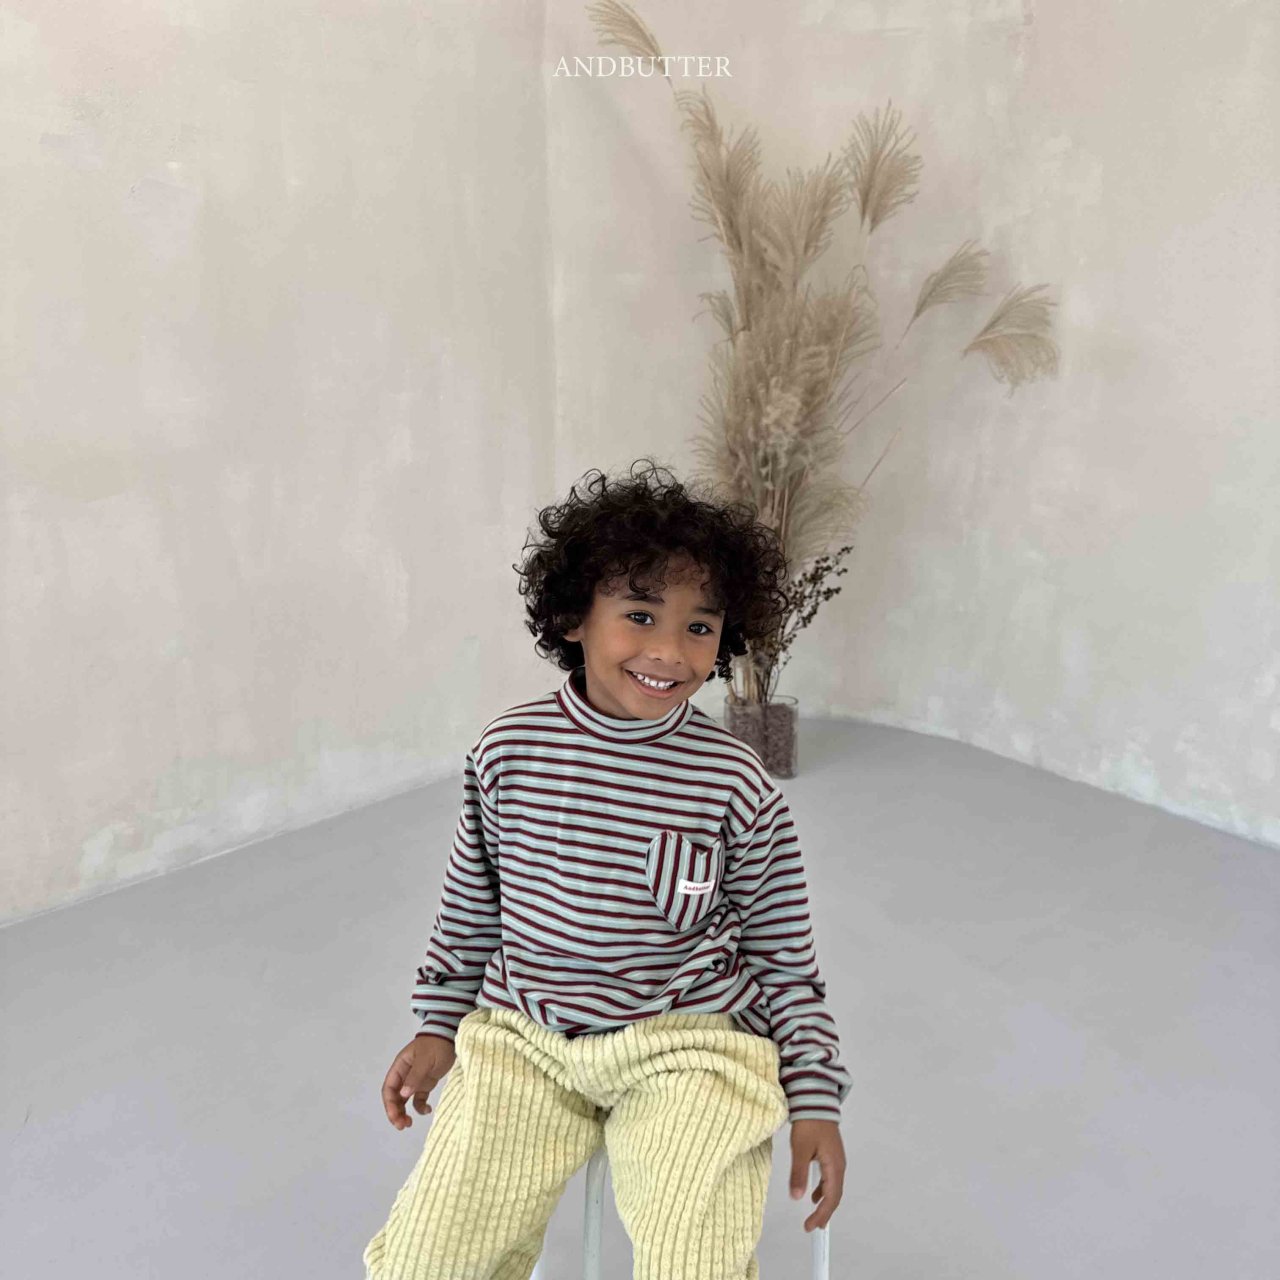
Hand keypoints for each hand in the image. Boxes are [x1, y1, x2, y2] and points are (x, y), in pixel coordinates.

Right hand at [381, 1034, 456, 1130]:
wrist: (450, 1036)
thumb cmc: (435, 1044)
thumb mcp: (425, 1059)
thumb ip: (415, 1076)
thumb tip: (404, 1094)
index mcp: (400, 1067)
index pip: (389, 1089)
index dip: (389, 1104)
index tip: (395, 1117)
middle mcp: (404, 1075)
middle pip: (394, 1097)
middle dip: (395, 1112)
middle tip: (402, 1125)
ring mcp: (415, 1080)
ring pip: (404, 1100)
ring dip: (404, 1112)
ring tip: (409, 1124)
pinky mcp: (426, 1083)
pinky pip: (419, 1099)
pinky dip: (420, 1107)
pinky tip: (428, 1110)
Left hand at [788, 1118, 844, 1232]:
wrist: (815, 1100)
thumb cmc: (809, 1122)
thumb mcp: (800, 1148)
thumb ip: (798, 1173)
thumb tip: (797, 1197)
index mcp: (834, 1165)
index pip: (831, 1198)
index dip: (822, 1214)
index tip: (810, 1226)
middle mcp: (839, 1165)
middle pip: (835, 1195)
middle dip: (824, 1213)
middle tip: (812, 1226)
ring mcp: (836, 1159)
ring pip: (833, 1187)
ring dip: (824, 1202)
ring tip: (814, 1215)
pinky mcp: (831, 1154)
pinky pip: (829, 1178)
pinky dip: (822, 1189)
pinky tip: (813, 1193)